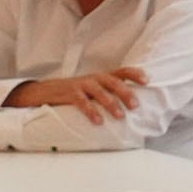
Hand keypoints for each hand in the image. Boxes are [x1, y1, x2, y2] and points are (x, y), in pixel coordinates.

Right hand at [6, 67, 145, 121]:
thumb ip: (108, 93)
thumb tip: (130, 106)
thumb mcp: (93, 89)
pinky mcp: (69, 94)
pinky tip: (98, 121)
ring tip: (120, 115)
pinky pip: (82, 102)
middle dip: (126, 92)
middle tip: (135, 105)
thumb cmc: (75, 92)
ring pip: (99, 91)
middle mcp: (93, 78)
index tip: (147, 81)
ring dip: (111, 103)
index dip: (135, 74)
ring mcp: (81, 85)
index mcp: (101, 77)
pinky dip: (91, 111)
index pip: (122, 71)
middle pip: (113, 81)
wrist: (45, 90)